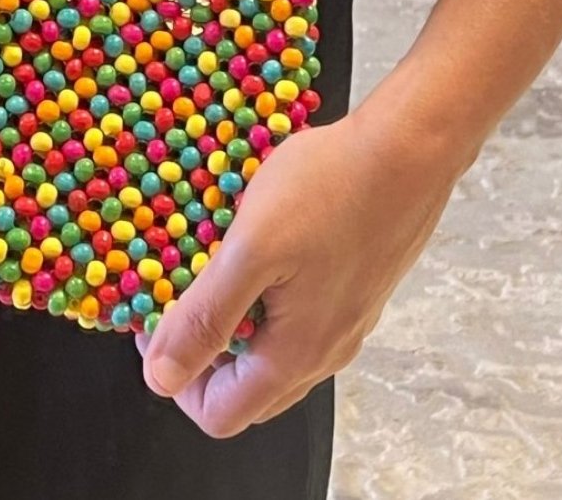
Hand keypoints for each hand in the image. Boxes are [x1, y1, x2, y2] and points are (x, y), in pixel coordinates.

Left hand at [135, 88, 465, 436]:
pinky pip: (295, 310)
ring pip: (270, 346)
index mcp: (297, 354)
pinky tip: (250, 239)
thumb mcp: (252, 249)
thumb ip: (207, 317)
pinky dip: (261, 291)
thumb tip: (161, 380)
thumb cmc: (330, 188)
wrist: (406, 147)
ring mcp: (344, 318)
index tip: (155, 321)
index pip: (221, 413)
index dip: (176, 377)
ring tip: (208, 259)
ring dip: (230, 316)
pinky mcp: (352, 284)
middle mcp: (326, 349)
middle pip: (246, 387)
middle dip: (201, 349)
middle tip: (177, 291)